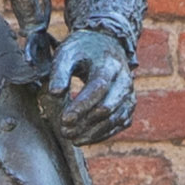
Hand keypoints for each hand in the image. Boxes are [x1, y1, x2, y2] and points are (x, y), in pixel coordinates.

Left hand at [45, 27, 135, 144]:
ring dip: (93, 132)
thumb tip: (54, 93)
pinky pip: (119, 124)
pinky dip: (102, 134)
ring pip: (115, 119)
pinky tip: (84, 138)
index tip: (64, 119)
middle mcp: (124, 80)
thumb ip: (59, 72)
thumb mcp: (67, 53)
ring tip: (71, 138)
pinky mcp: (129, 105)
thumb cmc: (82, 50)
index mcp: (109, 65)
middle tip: (64, 131)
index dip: (82, 105)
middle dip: (86, 123)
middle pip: (109, 107)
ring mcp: (129, 94)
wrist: (105, 45)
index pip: (99, 87)